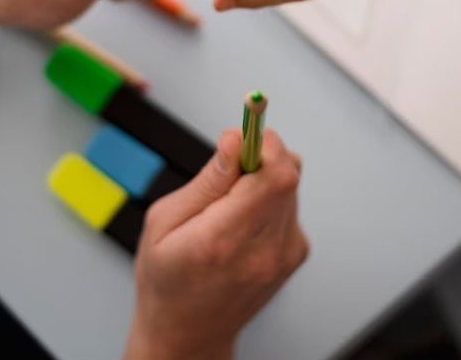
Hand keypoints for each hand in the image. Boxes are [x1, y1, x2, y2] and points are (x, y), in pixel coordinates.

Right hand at [123, 130, 308, 359]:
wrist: (189, 333)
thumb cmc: (167, 280)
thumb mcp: (164, 222)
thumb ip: (207, 180)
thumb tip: (235, 140)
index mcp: (224, 240)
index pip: (273, 175)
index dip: (264, 142)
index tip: (248, 127)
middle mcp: (264, 249)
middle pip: (289, 173)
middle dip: (260, 154)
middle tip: (229, 166)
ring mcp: (286, 254)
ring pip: (291, 185)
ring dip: (264, 178)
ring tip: (228, 205)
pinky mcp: (296, 254)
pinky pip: (290, 204)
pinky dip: (269, 199)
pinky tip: (242, 222)